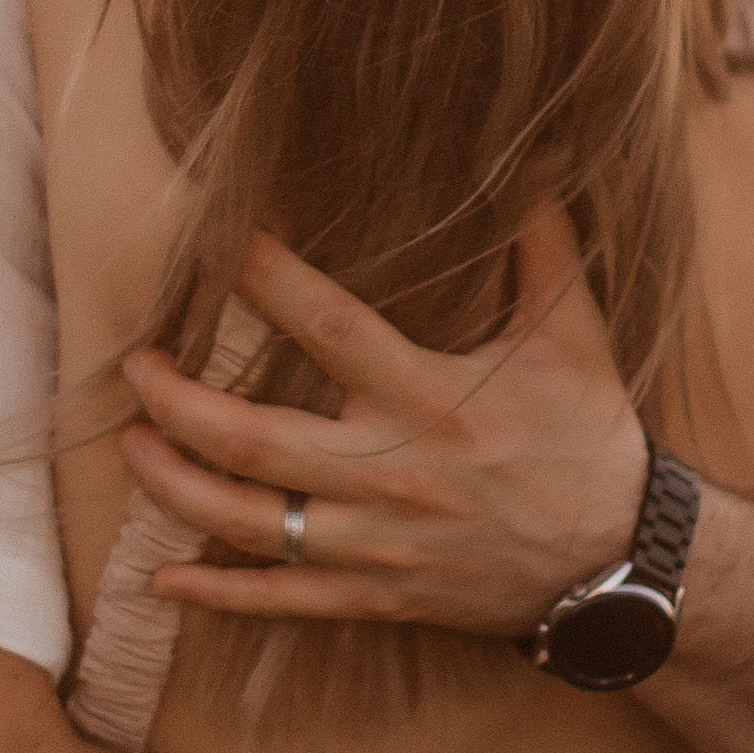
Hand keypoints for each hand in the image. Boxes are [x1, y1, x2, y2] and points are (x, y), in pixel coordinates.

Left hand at [120, 206, 649, 640]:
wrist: (620, 564)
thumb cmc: (589, 438)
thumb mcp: (575, 334)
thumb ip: (541, 242)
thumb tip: (533, 151)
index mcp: (429, 398)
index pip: (326, 324)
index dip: (263, 277)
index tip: (217, 241)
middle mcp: (391, 473)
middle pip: (253, 438)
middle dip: (179, 402)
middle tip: (137, 366)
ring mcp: (377, 543)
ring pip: (249, 522)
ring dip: (175, 486)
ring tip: (132, 445)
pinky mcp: (377, 596)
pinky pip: (281, 601)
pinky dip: (215, 592)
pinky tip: (160, 578)